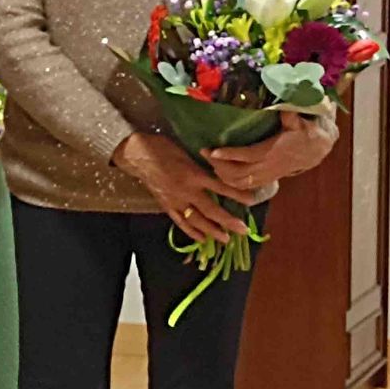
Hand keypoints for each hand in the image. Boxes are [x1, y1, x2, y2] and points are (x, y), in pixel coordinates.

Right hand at [113, 132, 269, 243]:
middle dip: (228, 221)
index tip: (251, 201)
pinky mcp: (166, 206)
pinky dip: (191, 232)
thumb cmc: (163, 149)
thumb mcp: (187, 152)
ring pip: (196, 220)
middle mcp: (186, 191)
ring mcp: (175, 200)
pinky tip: (202, 239)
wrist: (138, 155)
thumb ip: (203, 165)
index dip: (236, 194)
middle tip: (243, 231)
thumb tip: (222, 171)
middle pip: (211, 209)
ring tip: (226, 239)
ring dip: (212, 231)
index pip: (220, 187)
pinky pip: (180, 222)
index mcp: (193, 174)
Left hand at [203, 111, 338, 190]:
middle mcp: (268, 166)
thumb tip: (282, 107)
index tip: (212, 151)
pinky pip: (245, 187)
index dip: (229, 155)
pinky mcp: (266, 179)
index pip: (247, 155)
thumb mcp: (298, 121)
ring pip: (240, 182)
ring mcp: (266, 175)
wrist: (316, 148)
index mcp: (273, 151)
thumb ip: (289, 115)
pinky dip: (230, 183)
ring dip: (222, 175)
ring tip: (209, 162)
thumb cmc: (304, 131)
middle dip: (218, 165)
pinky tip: (219, 174)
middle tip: (203, 153)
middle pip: (238, 172)